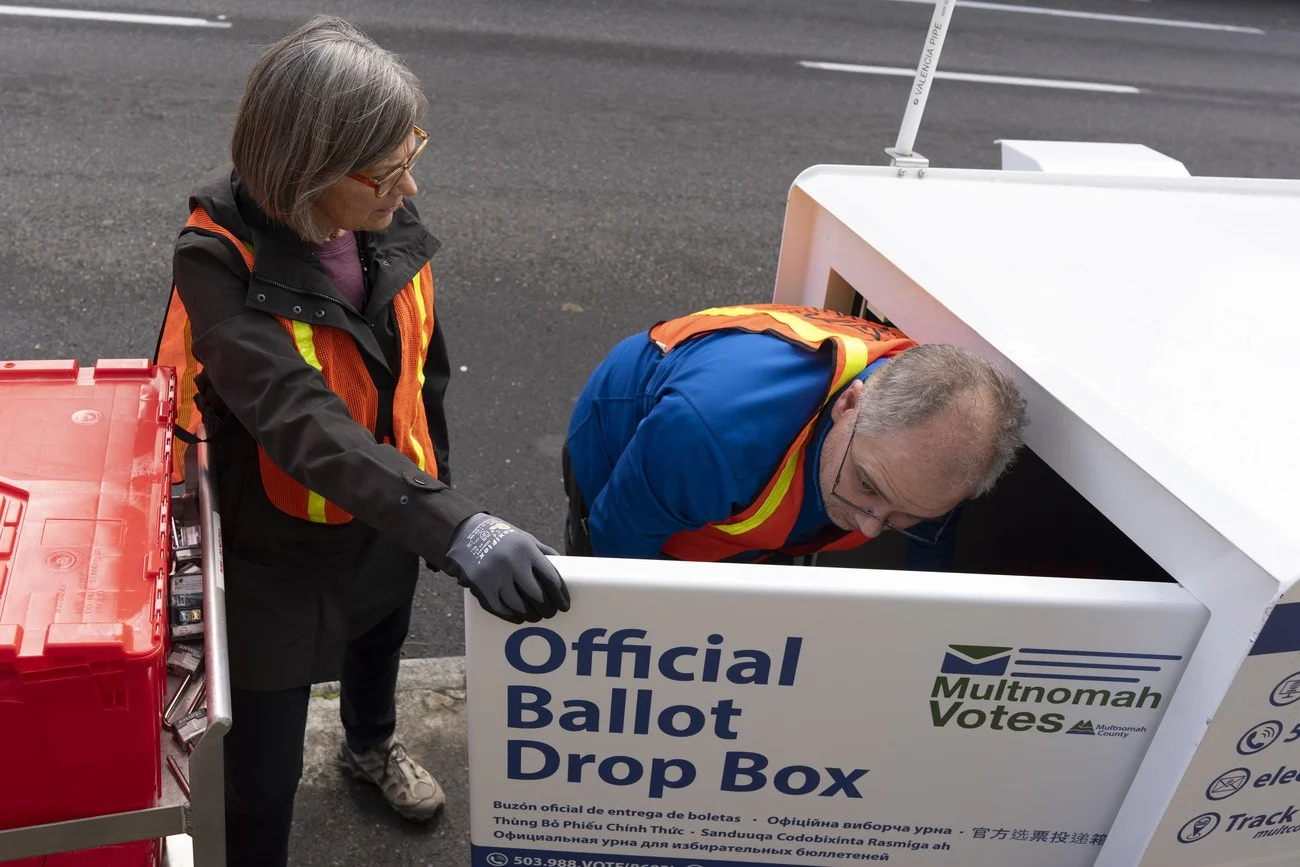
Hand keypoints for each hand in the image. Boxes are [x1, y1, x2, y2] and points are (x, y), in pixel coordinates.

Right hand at [443, 513, 570, 622]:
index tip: (565, 605)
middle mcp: (512, 563)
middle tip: (551, 613)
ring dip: (531, 615)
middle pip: (537, 596)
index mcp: (527, 550)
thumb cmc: (501, 537)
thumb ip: (543, 553)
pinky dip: (511, 616)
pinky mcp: (480, 586)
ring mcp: (495, 576)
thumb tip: (565, 568)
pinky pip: (500, 608)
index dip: (560, 595)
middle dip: (547, 608)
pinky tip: (519, 617)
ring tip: (536, 616)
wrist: (465, 533)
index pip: (551, 578)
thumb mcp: (525, 539)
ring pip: (519, 606)